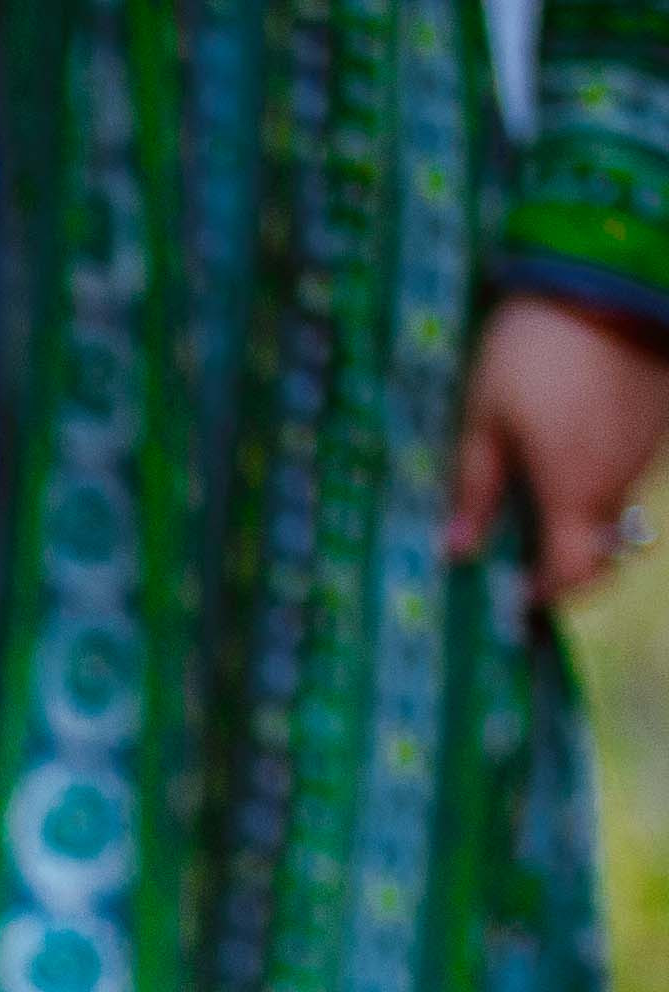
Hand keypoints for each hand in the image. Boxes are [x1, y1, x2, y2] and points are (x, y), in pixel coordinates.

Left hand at [451, 294, 668, 606]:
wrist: (605, 278)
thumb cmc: (532, 350)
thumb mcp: (483, 420)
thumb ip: (473, 489)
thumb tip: (456, 550)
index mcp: (575, 490)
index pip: (575, 574)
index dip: (548, 596)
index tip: (520, 599)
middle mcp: (622, 479)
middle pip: (603, 547)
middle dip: (571, 563)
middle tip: (530, 560)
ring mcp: (650, 448)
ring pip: (620, 505)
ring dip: (587, 516)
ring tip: (544, 498)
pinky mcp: (663, 416)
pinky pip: (633, 464)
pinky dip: (606, 473)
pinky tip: (575, 448)